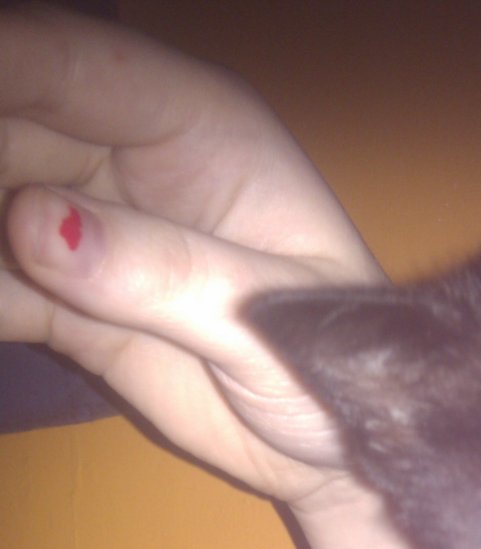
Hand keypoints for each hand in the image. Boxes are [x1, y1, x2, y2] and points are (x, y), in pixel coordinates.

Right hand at [0, 3, 381, 501]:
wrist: (333, 447)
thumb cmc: (339, 364)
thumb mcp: (268, 320)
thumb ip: (161, 273)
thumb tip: (31, 223)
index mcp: (197, 129)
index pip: (76, 67)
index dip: (4, 61)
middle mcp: (131, 164)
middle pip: (12, 123)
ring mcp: (94, 237)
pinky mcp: (69, 307)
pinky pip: (0, 290)